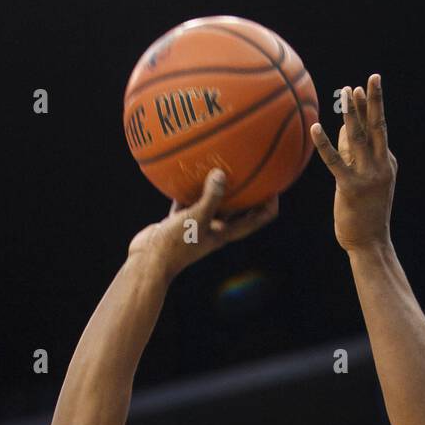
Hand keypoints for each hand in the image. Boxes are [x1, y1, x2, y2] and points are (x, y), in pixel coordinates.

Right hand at [127, 170, 278, 280]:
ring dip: (219, 186)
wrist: (148, 261)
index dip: (269, 204)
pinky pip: (187, 199)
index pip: (257, 220)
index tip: (277, 185)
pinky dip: (188, 186)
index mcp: (225, 233)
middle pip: (239, 209)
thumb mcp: (196, 218)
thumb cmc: (175, 245)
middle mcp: (215, 230)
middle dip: (249, 191)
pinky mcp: (179, 221)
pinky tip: (187, 168)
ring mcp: (197, 225)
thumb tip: (222, 173)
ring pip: (213, 202)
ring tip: (224, 163)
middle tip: (257, 167)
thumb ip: (211, 197)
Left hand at [311, 74, 395, 252]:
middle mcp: (381, 166)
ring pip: (359, 138)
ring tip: (346, 93)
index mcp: (386, 163)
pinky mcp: (352, 188)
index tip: (364, 87)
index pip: (376, 131)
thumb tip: (343, 131)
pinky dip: (325, 144)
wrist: (370, 243)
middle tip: (372, 78)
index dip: (370, 108)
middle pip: (378, 127)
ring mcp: (369, 177)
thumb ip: (354, 157)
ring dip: (352, 114)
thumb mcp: (363, 182)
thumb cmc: (364, 214)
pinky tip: (315, 128)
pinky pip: (336, 162)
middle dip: (375, 101)